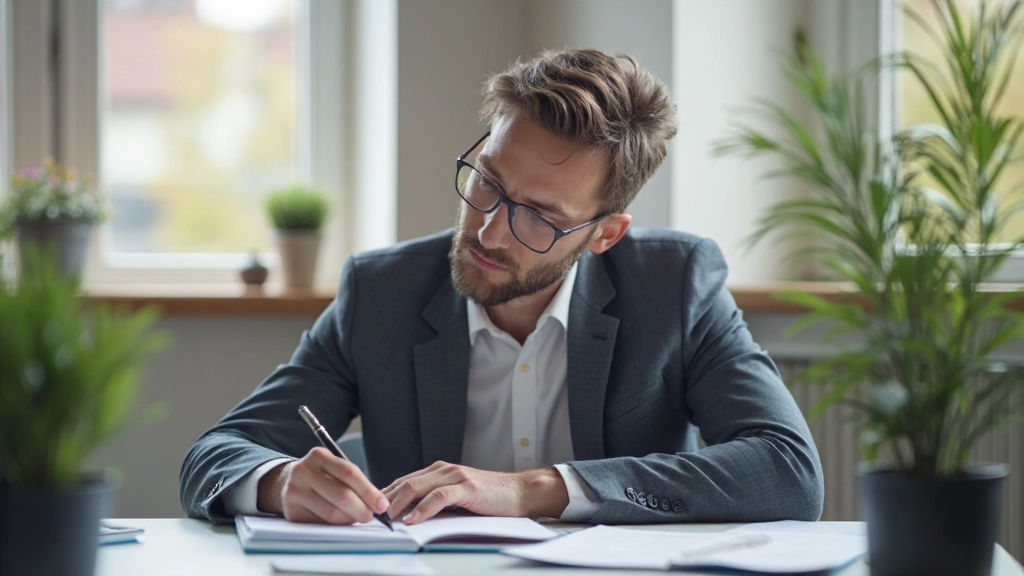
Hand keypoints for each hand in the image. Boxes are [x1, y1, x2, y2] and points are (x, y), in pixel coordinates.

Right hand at [257, 447, 389, 523]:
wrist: (289, 482)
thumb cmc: (322, 476)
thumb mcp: (335, 470)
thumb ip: (354, 482)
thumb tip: (379, 504)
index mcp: (319, 456)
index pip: (349, 473)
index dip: (369, 491)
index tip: (382, 505)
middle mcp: (303, 471)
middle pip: (341, 495)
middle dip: (362, 509)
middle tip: (371, 516)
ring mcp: (295, 491)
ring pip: (332, 512)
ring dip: (349, 519)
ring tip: (356, 518)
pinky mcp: (291, 511)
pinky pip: (320, 523)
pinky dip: (335, 525)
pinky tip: (339, 521)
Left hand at [381, 461, 568, 524]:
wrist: (520, 492)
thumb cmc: (489, 499)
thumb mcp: (456, 499)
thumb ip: (435, 502)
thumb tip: (407, 517)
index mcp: (439, 472)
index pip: (403, 481)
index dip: (384, 495)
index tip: (369, 510)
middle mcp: (444, 470)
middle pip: (405, 482)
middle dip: (384, 500)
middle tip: (370, 516)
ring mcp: (455, 476)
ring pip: (417, 487)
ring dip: (398, 504)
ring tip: (385, 519)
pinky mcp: (467, 488)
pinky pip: (439, 497)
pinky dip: (422, 509)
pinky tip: (412, 519)